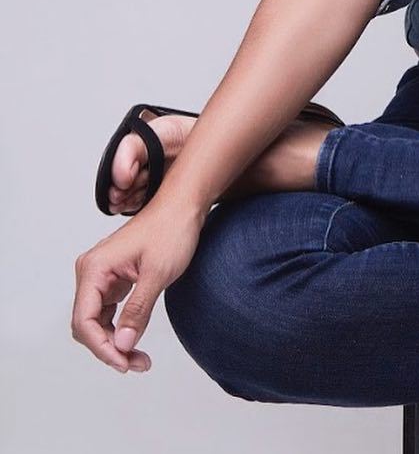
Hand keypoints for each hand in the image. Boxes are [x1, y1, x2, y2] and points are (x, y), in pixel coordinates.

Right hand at [72, 202, 203, 373]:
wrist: (184, 205)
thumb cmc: (171, 229)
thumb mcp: (157, 274)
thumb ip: (137, 311)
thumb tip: (121, 345)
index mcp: (94, 268)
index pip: (84, 321)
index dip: (102, 348)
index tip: (124, 362)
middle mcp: (92, 271)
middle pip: (87, 325)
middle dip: (109, 348)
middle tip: (137, 364)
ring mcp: (102, 275)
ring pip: (98, 321)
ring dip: (115, 342)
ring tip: (140, 358)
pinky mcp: (114, 278)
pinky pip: (109, 311)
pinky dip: (121, 328)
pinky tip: (135, 339)